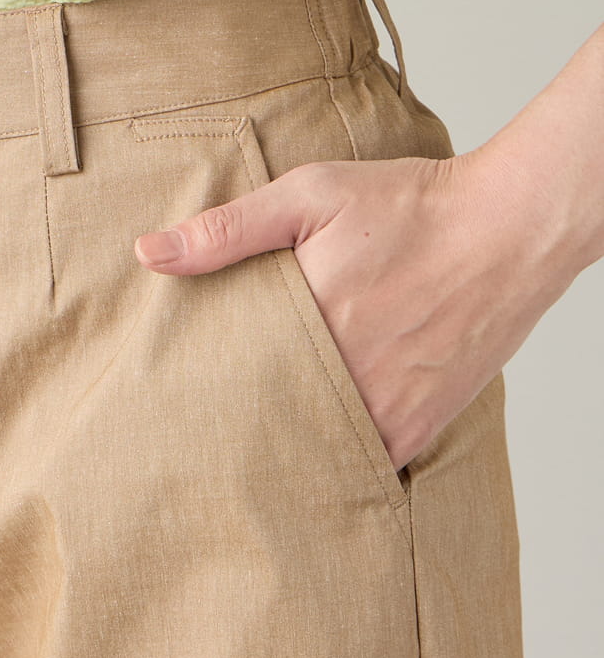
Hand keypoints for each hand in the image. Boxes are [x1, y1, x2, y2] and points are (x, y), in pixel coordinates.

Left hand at [134, 150, 573, 471]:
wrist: (508, 230)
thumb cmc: (411, 207)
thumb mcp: (312, 195)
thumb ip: (229, 230)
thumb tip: (149, 254)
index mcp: (308, 326)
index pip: (229, 382)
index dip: (202, 392)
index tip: (180, 396)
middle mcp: (346, 379)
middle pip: (268, 425)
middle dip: (238, 425)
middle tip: (210, 426)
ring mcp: (388, 410)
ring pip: (315, 453)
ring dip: (288, 446)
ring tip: (258, 441)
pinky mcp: (422, 424)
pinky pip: (367, 462)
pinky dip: (340, 455)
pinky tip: (320, 441)